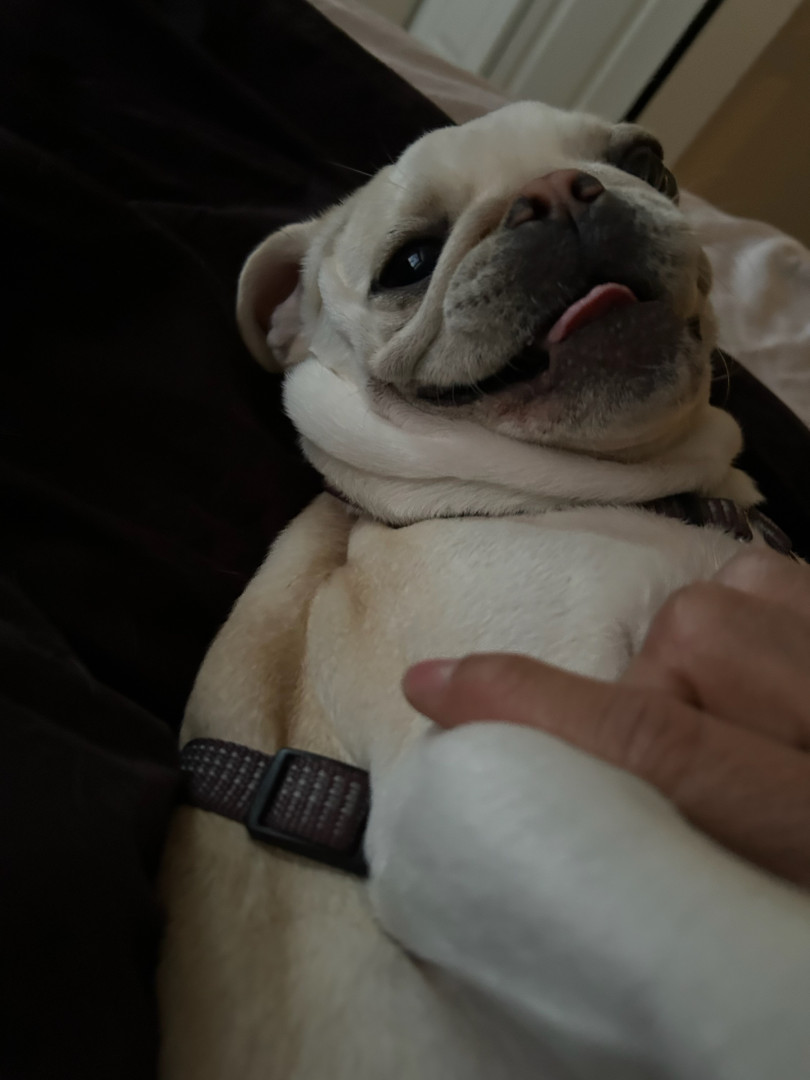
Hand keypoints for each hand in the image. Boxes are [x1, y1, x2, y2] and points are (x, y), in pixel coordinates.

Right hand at [403, 550, 809, 887]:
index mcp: (808, 824)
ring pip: (725, 597)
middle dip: (647, 700)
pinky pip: (769, 575)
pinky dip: (744, 614)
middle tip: (679, 764)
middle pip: (688, 646)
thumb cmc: (800, 898)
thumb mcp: (756, 909)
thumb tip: (564, 792)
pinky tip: (765, 663)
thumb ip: (676, 848)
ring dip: (699, 652)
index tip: (434, 684)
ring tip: (728, 711)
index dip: (530, 707)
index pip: (653, 746)